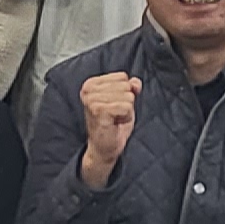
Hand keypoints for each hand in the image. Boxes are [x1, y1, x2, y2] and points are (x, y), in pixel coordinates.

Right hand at [76, 72, 139, 189]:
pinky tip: (115, 123)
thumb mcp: (125, 100)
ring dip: (126, 110)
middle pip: (126, 86)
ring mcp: (92, 100)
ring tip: (115, 118)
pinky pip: (126, 106)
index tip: (114, 105)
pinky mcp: (98, 111)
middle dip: (126, 101)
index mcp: (91, 83)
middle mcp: (88, 89)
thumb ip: (131, 87)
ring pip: (128, 96)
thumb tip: (135, 82)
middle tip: (115, 114)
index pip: (122, 76)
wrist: (105, 147)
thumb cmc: (113, 123)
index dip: (125, 92)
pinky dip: (126, 116)